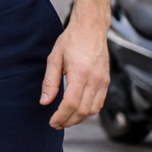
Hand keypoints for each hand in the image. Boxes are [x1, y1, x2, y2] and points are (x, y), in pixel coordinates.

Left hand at [40, 14, 110, 128]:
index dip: (61, 116)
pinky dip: (89, 111)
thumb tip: (45, 101)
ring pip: (93, 110)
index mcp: (80, 73)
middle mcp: (95, 79)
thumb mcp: (54, 57)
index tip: (52, 122)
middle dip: (69, 121)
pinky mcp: (107, 81)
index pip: (71, 103)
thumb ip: (50, 81)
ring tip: (65, 120)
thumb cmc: (72, 39)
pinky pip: (100, 103)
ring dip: (79, 119)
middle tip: (56, 124)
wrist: (91, 28)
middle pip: (83, 110)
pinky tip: (78, 111)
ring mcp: (103, 81)